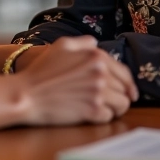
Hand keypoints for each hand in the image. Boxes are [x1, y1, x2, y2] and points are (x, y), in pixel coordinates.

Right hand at [14, 36, 137, 124]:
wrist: (28, 93)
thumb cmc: (42, 69)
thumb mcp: (62, 45)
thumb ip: (83, 42)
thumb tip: (95, 44)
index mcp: (97, 57)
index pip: (124, 72)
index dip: (129, 83)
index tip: (130, 92)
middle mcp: (100, 73)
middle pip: (125, 90)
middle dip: (122, 96)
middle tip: (114, 101)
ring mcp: (97, 93)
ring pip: (121, 105)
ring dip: (116, 108)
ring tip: (105, 108)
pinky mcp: (92, 111)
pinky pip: (109, 117)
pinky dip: (104, 117)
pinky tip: (94, 113)